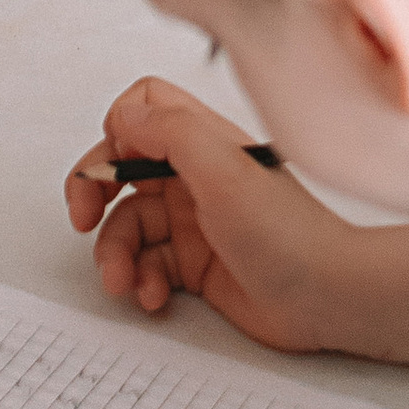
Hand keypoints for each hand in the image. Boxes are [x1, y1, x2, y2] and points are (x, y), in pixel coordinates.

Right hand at [69, 78, 368, 352]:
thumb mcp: (223, 170)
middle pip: (121, 170)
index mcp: (201, 140)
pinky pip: (146, 264)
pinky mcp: (196, 264)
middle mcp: (193, 174)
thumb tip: (122, 117)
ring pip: (128, 224)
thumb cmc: (287, 233)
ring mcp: (194, 220)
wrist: (328, 297)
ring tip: (124, 281)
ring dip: (115, 253)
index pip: (141, 110)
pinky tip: (154, 297)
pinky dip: (140, 280)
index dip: (115, 133)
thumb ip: (169, 132)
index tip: (109, 168)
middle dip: (93, 194)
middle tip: (80, 221)